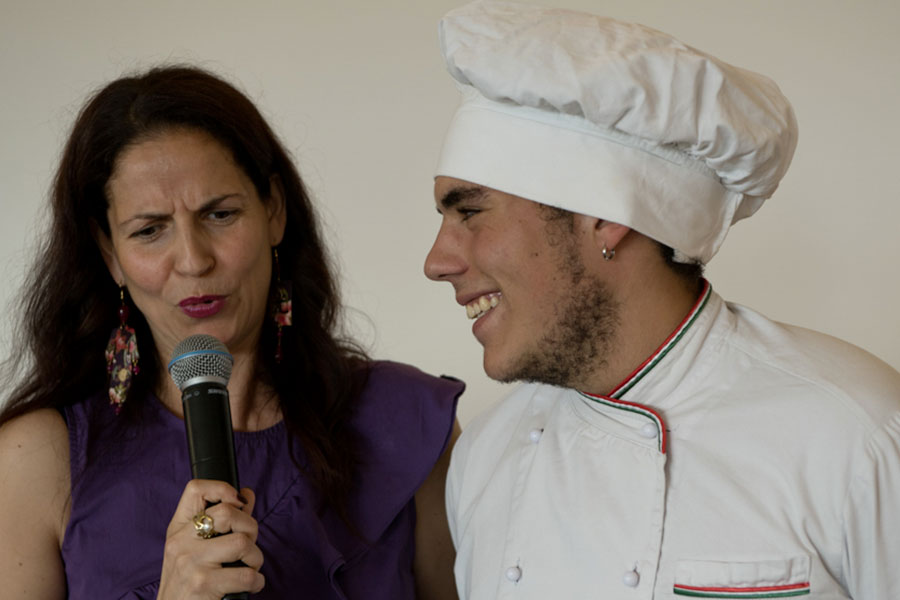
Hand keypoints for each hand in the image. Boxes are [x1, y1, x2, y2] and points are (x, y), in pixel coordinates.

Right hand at [157, 480, 264, 598]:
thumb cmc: (189, 583)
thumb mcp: (196, 549)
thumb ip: (224, 521)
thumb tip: (247, 494)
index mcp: (178, 529)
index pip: (195, 489)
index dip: (222, 488)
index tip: (238, 503)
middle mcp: (181, 542)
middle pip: (228, 512)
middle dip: (250, 528)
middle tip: (248, 547)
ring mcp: (191, 562)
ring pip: (242, 542)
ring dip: (256, 558)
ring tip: (249, 568)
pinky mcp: (203, 584)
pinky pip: (246, 574)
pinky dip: (257, 581)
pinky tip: (250, 586)